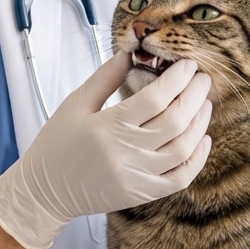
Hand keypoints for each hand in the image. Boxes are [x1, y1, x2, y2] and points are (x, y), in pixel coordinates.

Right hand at [0, 52, 210, 248]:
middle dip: (194, 95)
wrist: (45, 191)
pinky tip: (202, 139)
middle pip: (175, 121)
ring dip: (199, 123)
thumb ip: (105, 78)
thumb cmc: (57, 144)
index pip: (155, 98)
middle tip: (202, 78)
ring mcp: (136, 177)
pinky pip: (180, 178)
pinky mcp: (142, 194)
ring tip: (204, 103)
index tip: (188, 65)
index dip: (177, 79)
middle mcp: (125, 153)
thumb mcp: (75, 104)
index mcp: (107, 127)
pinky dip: (197, 159)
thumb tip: (130, 54)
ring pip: (183, 148)